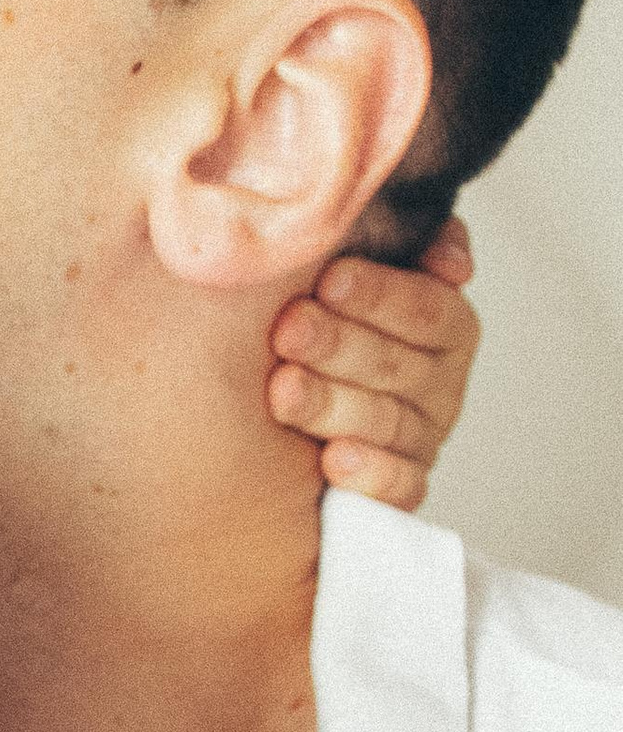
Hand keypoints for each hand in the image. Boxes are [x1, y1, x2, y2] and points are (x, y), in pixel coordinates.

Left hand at [269, 219, 476, 512]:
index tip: (330, 278)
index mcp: (444, 322)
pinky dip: (367, 474)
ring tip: (284, 391)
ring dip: (333, 404)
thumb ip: (401, 243)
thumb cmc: (326, 319)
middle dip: (339, 345)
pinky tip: (332, 461)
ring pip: (385, 423)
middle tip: (287, 329)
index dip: (381, 293)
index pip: (424, 306)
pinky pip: (397, 488)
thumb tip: (447, 256)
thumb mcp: (357, 269)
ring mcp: (421, 437)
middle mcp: (440, 381)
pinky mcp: (401, 486)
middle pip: (397, 364)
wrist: (292, 397)